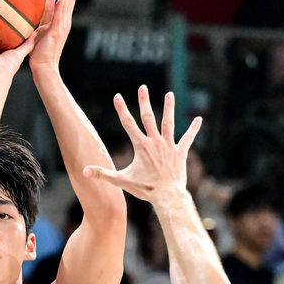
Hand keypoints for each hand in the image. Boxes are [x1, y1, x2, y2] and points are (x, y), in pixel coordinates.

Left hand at [30, 0, 84, 73]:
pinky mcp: (56, 33)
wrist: (44, 67)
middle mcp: (65, 21)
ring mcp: (62, 27)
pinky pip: (58, 18)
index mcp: (62, 19)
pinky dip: (61, 8)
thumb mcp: (43, 26)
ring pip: (67, 4)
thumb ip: (47, 12)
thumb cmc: (41, 50)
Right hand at [84, 86, 201, 203]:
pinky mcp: (180, 152)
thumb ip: (103, 174)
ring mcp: (169, 145)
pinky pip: (188, 138)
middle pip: (148, 117)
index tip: (117, 96)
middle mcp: (155, 141)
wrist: (166, 195)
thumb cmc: (145, 189)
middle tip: (143, 87)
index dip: (122, 109)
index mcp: (140, 145)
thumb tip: (84, 171)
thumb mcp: (121, 181)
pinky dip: (193, 129)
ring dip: (169, 108)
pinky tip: (198, 119)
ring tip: (170, 94)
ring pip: (168, 123)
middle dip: (144, 101)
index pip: (128, 123)